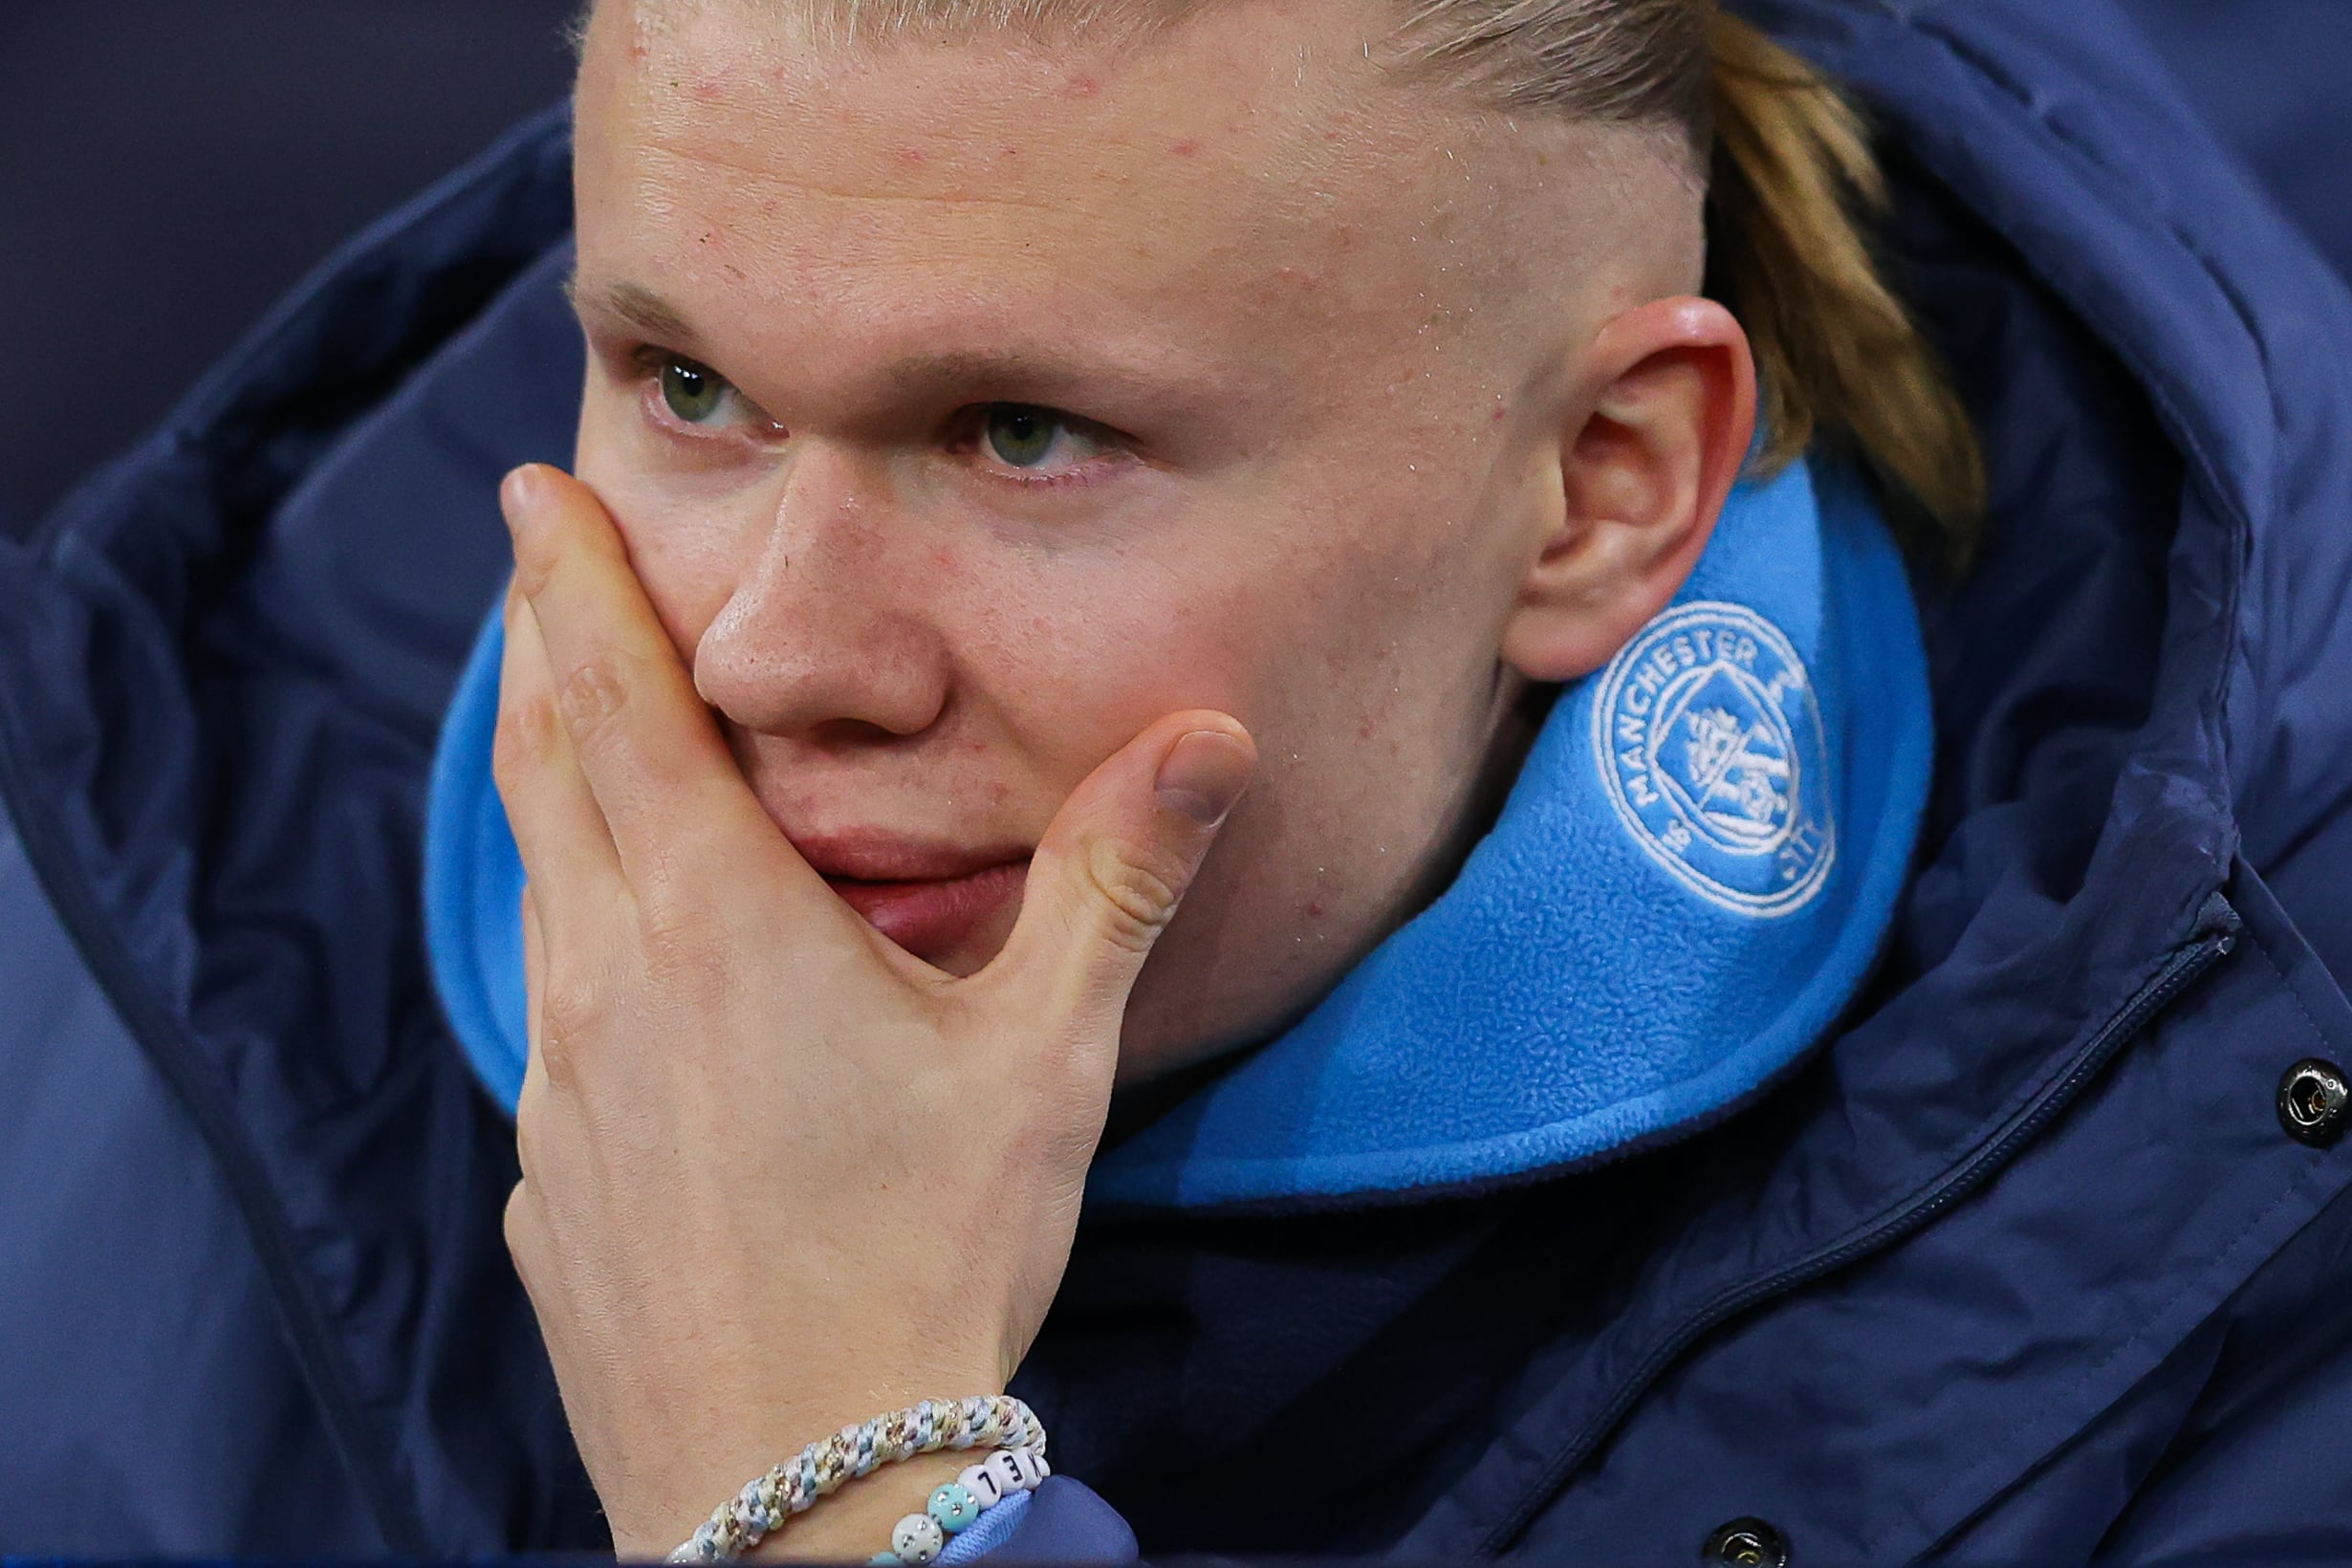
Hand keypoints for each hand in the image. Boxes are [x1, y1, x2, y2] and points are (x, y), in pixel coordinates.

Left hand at [490, 464, 1254, 1554]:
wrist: (799, 1489)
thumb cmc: (928, 1263)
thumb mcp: (1044, 1061)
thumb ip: (1115, 881)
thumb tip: (1210, 737)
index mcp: (718, 927)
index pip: (622, 709)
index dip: (576, 587)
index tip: (532, 494)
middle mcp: (608, 985)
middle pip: (548, 776)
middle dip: (542, 654)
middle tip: (537, 569)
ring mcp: (559, 1091)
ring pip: (535, 894)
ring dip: (545, 792)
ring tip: (565, 739)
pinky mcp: (548, 1184)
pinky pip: (545, 1018)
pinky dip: (567, 939)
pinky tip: (618, 975)